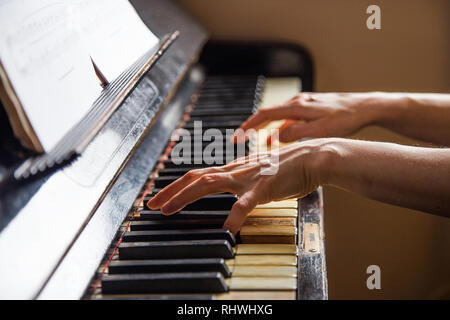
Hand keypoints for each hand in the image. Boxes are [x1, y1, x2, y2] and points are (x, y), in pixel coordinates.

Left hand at [148, 140, 329, 234]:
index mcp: (234, 169)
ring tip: (169, 211)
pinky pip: (244, 204)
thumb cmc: (289, 168)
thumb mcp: (260, 174)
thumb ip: (244, 182)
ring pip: (209, 184)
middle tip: (151, 205)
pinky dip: (233, 216)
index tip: (161, 198)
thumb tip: (234, 194)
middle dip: (170, 191)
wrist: (313, 157)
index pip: (199, 175)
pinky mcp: (264, 187)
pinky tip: (226, 229)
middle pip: (195, 178)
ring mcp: (248, 178)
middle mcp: (235, 171)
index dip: (177, 186)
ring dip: (186, 197)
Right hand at [232, 92, 382, 142]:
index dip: (248, 126)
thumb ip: (297, 133)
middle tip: (240, 140)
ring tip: (261, 146)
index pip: (265, 115)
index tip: (237, 137)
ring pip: (279, 117)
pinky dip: (281, 128)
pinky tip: (283, 138)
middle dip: (252, 128)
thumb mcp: (320, 130)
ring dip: (268, 130)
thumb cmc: (345, 119)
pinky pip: (289, 118)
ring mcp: (303, 104)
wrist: (365, 107)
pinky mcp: (310, 108)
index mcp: (296, 106)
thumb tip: (276, 138)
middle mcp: (297, 102)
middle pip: (268, 114)